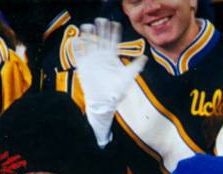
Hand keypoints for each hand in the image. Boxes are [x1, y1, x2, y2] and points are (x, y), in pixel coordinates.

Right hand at [72, 18, 147, 146]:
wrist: (104, 103)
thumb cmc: (117, 92)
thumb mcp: (127, 78)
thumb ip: (135, 67)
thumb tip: (145, 57)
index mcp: (112, 57)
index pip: (113, 40)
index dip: (113, 31)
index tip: (115, 24)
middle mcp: (101, 56)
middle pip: (100, 38)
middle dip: (101, 29)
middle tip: (101, 20)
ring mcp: (92, 60)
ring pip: (89, 42)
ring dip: (88, 34)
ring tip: (88, 27)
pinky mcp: (83, 66)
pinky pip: (78, 53)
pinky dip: (77, 46)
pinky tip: (78, 40)